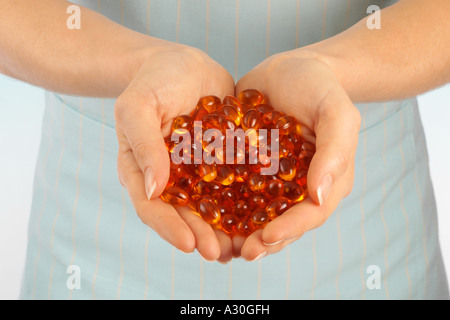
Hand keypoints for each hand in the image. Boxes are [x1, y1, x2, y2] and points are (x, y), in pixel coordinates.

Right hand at [114, 42, 234, 261]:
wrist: (183, 63)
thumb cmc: (153, 81)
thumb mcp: (139, 106)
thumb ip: (143, 144)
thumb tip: (151, 190)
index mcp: (143, 170)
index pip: (151, 206)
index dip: (169, 227)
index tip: (190, 244)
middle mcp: (171, 177)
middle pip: (184, 213)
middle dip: (202, 234)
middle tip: (221, 253)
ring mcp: (198, 170)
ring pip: (210, 205)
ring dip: (225, 227)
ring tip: (242, 245)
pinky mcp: (222, 159)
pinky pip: (233, 181)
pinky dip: (244, 198)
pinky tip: (262, 212)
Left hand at [235, 50, 360, 259]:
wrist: (291, 68)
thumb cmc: (319, 87)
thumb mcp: (336, 111)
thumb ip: (335, 151)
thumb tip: (320, 196)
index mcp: (324, 179)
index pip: (311, 213)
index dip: (290, 229)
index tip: (265, 238)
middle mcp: (298, 185)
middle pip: (283, 221)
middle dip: (262, 240)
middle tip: (239, 252)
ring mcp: (272, 178)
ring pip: (257, 213)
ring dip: (240, 231)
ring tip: (220, 245)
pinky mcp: (248, 166)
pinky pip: (236, 190)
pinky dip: (223, 204)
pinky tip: (204, 213)